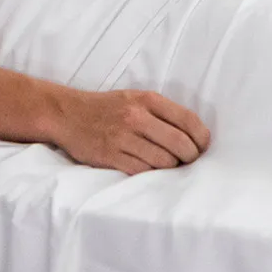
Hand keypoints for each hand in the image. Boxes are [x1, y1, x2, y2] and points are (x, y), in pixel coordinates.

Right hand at [50, 89, 211, 174]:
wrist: (68, 114)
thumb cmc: (107, 108)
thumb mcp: (135, 97)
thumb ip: (161, 112)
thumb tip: (193, 134)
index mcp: (147, 99)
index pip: (188, 120)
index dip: (202, 137)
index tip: (203, 146)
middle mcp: (136, 117)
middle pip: (180, 143)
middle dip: (190, 156)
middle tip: (188, 160)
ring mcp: (123, 138)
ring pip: (164, 161)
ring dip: (171, 168)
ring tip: (168, 166)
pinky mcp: (111, 156)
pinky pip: (143, 171)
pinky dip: (151, 174)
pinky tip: (151, 170)